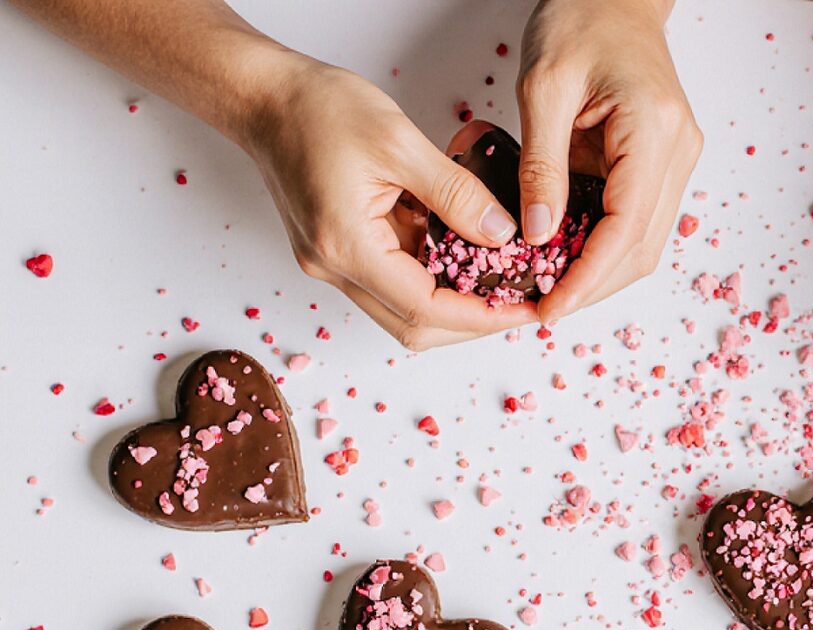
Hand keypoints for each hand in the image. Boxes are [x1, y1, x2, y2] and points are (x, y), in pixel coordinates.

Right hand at [242, 59, 537, 348]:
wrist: (262, 96)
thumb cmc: (316, 108)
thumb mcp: (398, 142)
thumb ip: (455, 193)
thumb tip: (502, 235)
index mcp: (346, 246)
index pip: (424, 309)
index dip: (481, 316)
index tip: (524, 307)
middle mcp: (334, 267)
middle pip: (414, 325)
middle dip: (472, 320)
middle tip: (521, 300)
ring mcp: (333, 263)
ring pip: (404, 308)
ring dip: (454, 301)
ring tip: (501, 278)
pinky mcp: (338, 250)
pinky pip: (393, 279)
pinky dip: (432, 274)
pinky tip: (463, 250)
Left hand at [516, 0, 700, 322]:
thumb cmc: (580, 20)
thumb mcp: (543, 88)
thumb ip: (541, 166)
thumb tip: (537, 236)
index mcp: (654, 130)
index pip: (627, 228)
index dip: (589, 277)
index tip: (551, 306)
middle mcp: (678, 152)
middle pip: (643, 249)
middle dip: (594, 285)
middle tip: (544, 306)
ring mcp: (677, 159)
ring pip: (644, 242)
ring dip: (600, 272)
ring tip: (551, 287)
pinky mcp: (664, 162)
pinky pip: (637, 220)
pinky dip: (603, 245)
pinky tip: (566, 254)